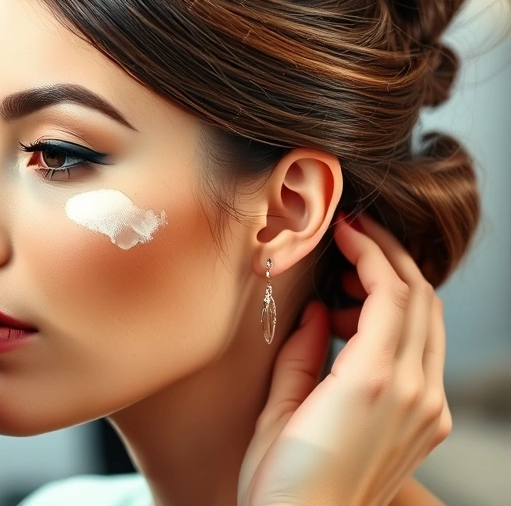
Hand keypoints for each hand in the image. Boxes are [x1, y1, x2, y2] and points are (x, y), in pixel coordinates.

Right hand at [239, 213, 450, 505]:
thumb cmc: (281, 482)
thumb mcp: (278, 409)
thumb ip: (302, 351)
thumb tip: (316, 310)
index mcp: (372, 382)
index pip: (390, 290)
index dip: (369, 250)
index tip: (344, 227)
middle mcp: (413, 393)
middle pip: (421, 299)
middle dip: (390, 259)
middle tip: (352, 239)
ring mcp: (428, 412)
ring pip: (428, 325)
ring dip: (395, 294)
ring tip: (340, 295)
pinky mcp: (429, 426)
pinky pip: (425, 358)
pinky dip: (400, 330)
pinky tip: (355, 335)